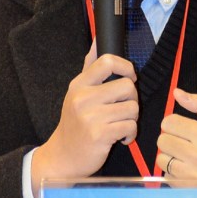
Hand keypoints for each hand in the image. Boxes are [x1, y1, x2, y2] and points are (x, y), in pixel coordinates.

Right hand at [31, 42, 137, 193]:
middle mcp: (83, 98)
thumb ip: (90, 66)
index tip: (129, 77)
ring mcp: (90, 117)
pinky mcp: (99, 135)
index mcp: (79, 84)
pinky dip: (130, 134)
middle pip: (127, 86)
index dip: (126, 66)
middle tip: (123, 109)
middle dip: (132, 99)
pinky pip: (130, 127)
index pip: (108, 61)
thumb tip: (98, 40)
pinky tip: (120, 137)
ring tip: (119, 125)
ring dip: (131, 119)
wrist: (63, 157)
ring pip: (132, 108)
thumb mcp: (77, 93)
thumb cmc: (75, 123)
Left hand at [156, 88, 196, 179]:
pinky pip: (166, 174)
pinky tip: (187, 168)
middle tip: (184, 141)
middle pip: (162, 140)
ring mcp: (194, 176)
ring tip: (185, 155)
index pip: (169, 123)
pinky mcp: (189, 189)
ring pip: (161, 158)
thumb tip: (176, 92)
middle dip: (171, 138)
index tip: (183, 127)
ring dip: (170, 155)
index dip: (174, 122)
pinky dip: (172, 170)